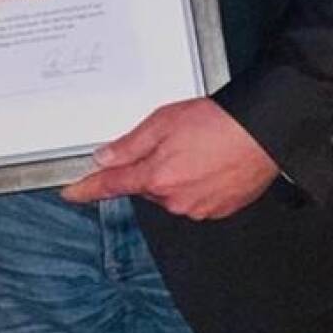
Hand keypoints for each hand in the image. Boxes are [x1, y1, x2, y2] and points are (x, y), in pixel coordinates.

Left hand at [60, 98, 279, 220]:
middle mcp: (175, 200)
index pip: (111, 186)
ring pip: (170, 194)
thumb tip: (104, 158)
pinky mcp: (218, 210)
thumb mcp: (162, 122)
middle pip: (145, 187)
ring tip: (197, 149)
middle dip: (149, 168)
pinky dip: (195, 183)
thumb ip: (129, 144)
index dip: (87, 190)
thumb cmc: (216, 122)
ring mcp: (198, 209)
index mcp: (157, 178)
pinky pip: (194, 199)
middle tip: (171, 142)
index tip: (71, 193)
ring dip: (174, 176)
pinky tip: (208, 162)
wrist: (261, 132)